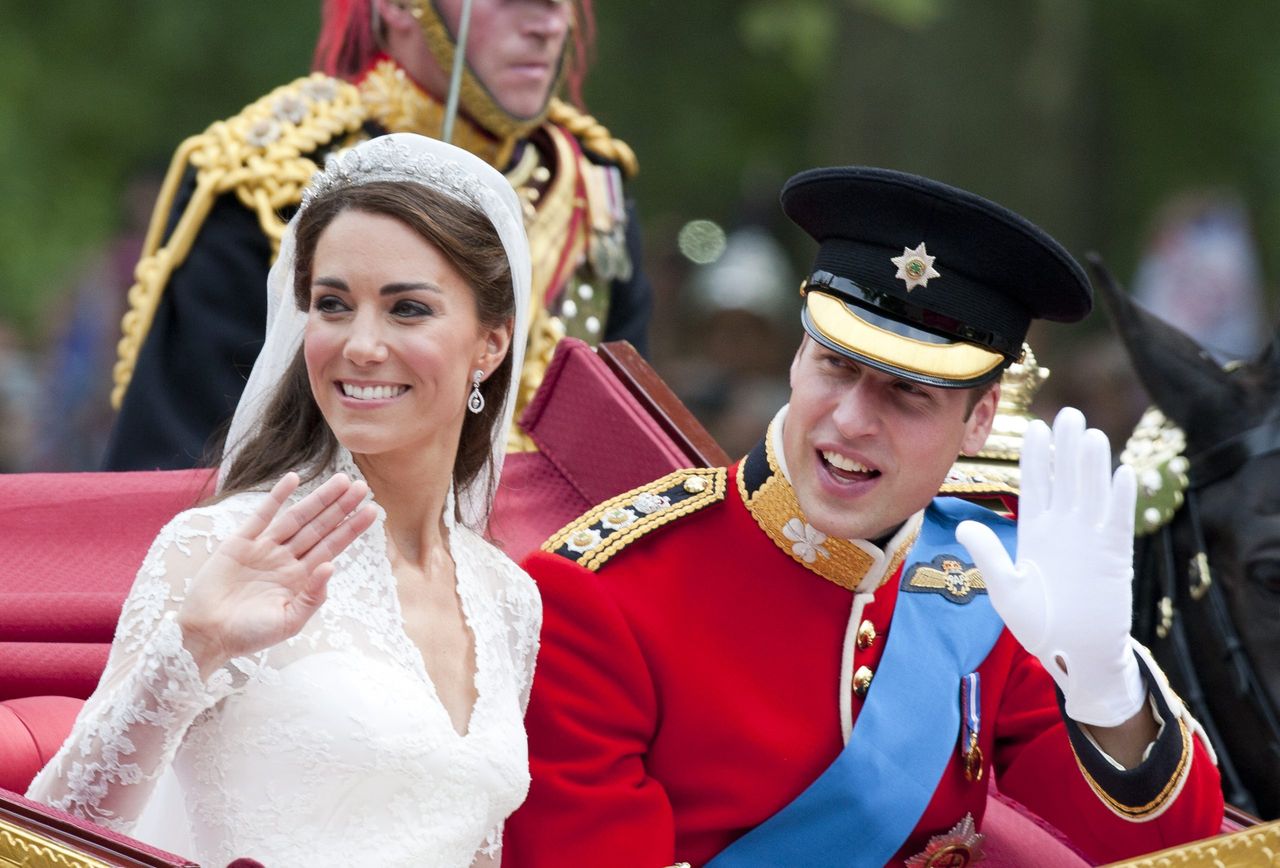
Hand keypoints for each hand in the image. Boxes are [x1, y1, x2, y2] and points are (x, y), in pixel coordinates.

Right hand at [177, 472, 377, 679]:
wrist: (206, 635)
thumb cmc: (248, 635)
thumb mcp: (289, 622)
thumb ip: (313, 596)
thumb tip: (332, 565)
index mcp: (300, 578)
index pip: (332, 547)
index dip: (351, 528)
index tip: (373, 511)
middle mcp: (285, 559)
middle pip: (320, 527)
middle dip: (341, 507)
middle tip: (364, 487)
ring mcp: (264, 548)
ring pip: (297, 517)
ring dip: (319, 499)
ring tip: (342, 480)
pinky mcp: (240, 542)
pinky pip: (262, 515)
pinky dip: (277, 496)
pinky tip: (294, 479)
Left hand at [956, 407, 1145, 726]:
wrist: (1073, 656)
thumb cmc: (1039, 624)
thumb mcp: (1005, 589)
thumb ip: (988, 555)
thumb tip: (963, 525)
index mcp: (1036, 531)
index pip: (1035, 484)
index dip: (1037, 456)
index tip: (1035, 426)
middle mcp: (1064, 529)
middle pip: (1066, 479)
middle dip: (1066, 447)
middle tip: (1069, 413)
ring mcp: (1090, 540)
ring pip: (1092, 493)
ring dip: (1093, 465)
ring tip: (1092, 434)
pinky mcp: (1114, 557)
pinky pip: (1118, 522)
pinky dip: (1122, 498)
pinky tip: (1123, 472)